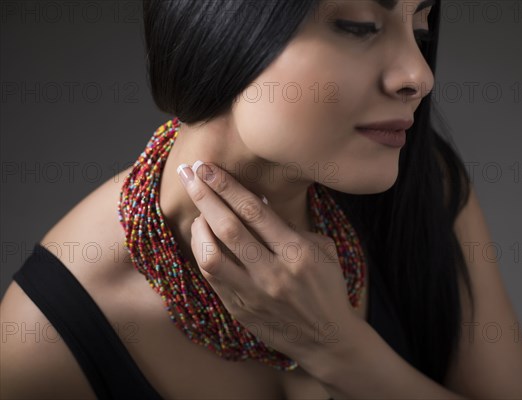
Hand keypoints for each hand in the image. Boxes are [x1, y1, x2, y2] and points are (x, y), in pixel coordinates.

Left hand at [176, 161, 357, 360]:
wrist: (327, 339)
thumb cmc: (327, 287)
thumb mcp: (323, 250)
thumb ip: (291, 226)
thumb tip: (258, 200)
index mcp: (298, 253)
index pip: (255, 211)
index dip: (227, 186)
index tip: (208, 168)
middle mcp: (274, 273)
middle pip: (228, 228)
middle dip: (205, 196)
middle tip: (189, 174)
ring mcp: (254, 295)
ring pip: (211, 256)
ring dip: (199, 227)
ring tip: (198, 211)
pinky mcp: (240, 311)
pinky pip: (212, 278)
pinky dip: (203, 253)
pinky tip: (203, 238)